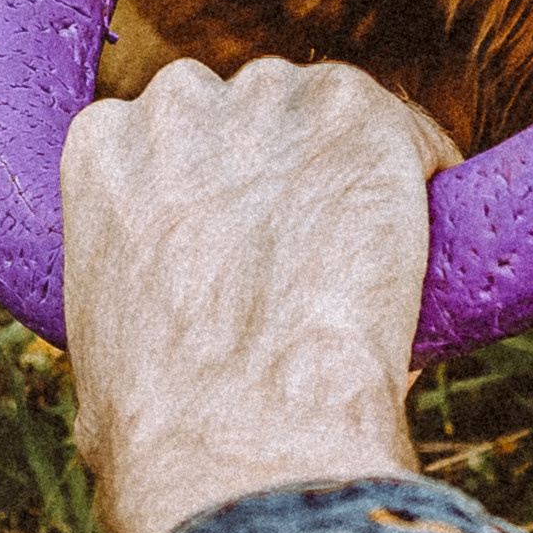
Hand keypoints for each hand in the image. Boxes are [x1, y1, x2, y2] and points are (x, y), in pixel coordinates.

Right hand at [62, 59, 458, 532]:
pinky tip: (431, 244)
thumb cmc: (165, 431)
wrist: (244, 432)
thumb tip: (163, 356)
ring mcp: (274, 100)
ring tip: (378, 260)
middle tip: (322, 253)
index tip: (256, 240)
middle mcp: (179, 103)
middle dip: (289, 169)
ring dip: (358, 172)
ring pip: (336, 119)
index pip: (177, 135)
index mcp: (102, 149)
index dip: (224, 189)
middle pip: (256, 113)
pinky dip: (428, 181)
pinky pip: (413, 137)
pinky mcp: (360, 114)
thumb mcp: (103, 356)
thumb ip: (133, 309)